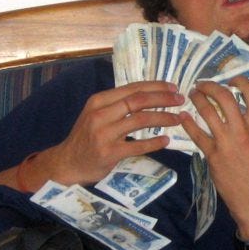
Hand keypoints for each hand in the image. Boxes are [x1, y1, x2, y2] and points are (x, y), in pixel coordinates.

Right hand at [46, 81, 183, 184]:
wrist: (67, 162)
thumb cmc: (87, 137)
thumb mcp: (97, 114)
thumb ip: (117, 105)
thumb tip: (149, 95)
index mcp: (99, 101)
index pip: (132, 88)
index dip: (155, 87)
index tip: (173, 87)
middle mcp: (101, 114)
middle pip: (138, 101)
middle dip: (163, 99)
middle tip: (181, 100)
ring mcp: (104, 134)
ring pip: (140, 120)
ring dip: (163, 118)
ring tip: (178, 119)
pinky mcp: (109, 152)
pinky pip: (137, 146)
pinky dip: (154, 143)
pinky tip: (166, 141)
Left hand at [180, 77, 248, 236]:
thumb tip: (239, 111)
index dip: (241, 81)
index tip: (232, 79)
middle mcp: (244, 131)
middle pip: (225, 97)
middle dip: (211, 86)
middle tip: (202, 84)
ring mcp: (226, 143)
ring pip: (207, 112)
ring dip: (197, 99)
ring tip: (192, 95)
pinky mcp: (212, 155)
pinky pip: (196, 134)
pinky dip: (188, 122)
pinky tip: (183, 117)